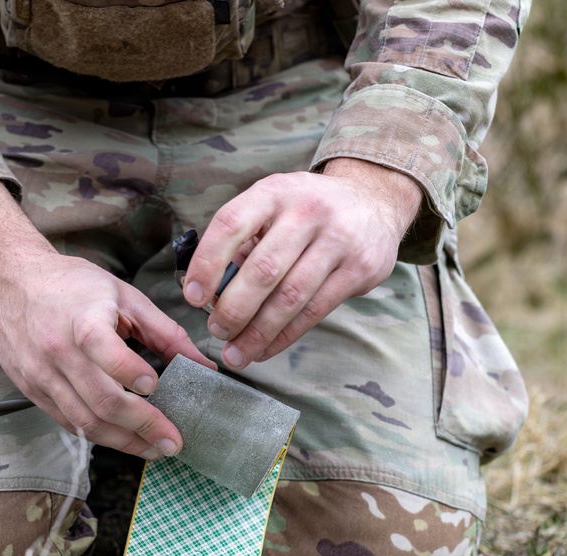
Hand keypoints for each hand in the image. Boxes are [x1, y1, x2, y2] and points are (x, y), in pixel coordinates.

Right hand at [0, 181, 213, 458]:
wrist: (11, 281)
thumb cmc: (73, 285)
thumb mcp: (124, 296)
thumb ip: (165, 333)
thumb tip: (205, 367)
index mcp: (82, 319)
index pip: (106, 353)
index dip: (132, 374)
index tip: (156, 386)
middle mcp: (56, 351)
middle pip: (100, 401)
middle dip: (142, 427)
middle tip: (172, 442)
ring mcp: (40, 375)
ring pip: (84, 421)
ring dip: (123, 442)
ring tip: (154, 449)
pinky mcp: (31, 390)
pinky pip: (67, 422)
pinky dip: (98, 435)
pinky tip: (124, 438)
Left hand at [180, 158, 423, 368]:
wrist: (374, 201)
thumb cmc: (306, 210)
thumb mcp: (273, 205)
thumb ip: (243, 242)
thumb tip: (211, 294)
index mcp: (275, 191)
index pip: (231, 224)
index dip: (207, 264)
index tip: (192, 297)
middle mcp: (308, 211)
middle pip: (262, 270)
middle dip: (233, 309)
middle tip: (216, 331)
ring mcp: (338, 239)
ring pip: (290, 297)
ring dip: (257, 332)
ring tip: (235, 353)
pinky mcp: (359, 268)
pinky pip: (315, 311)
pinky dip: (284, 336)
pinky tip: (264, 349)